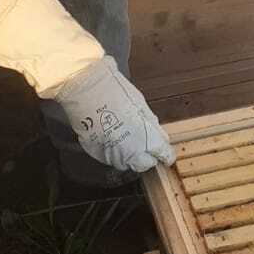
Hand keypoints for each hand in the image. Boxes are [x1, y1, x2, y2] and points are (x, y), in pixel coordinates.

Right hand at [51, 56, 174, 173]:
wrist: (87, 89)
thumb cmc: (114, 92)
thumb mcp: (142, 106)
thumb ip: (151, 125)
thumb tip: (158, 134)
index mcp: (147, 140)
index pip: (164, 155)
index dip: (166, 154)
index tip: (166, 154)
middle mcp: (130, 152)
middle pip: (144, 164)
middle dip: (146, 157)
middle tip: (143, 143)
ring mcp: (111, 154)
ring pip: (125, 163)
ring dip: (127, 154)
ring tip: (123, 136)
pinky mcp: (96, 152)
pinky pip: (108, 156)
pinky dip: (111, 149)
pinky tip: (109, 134)